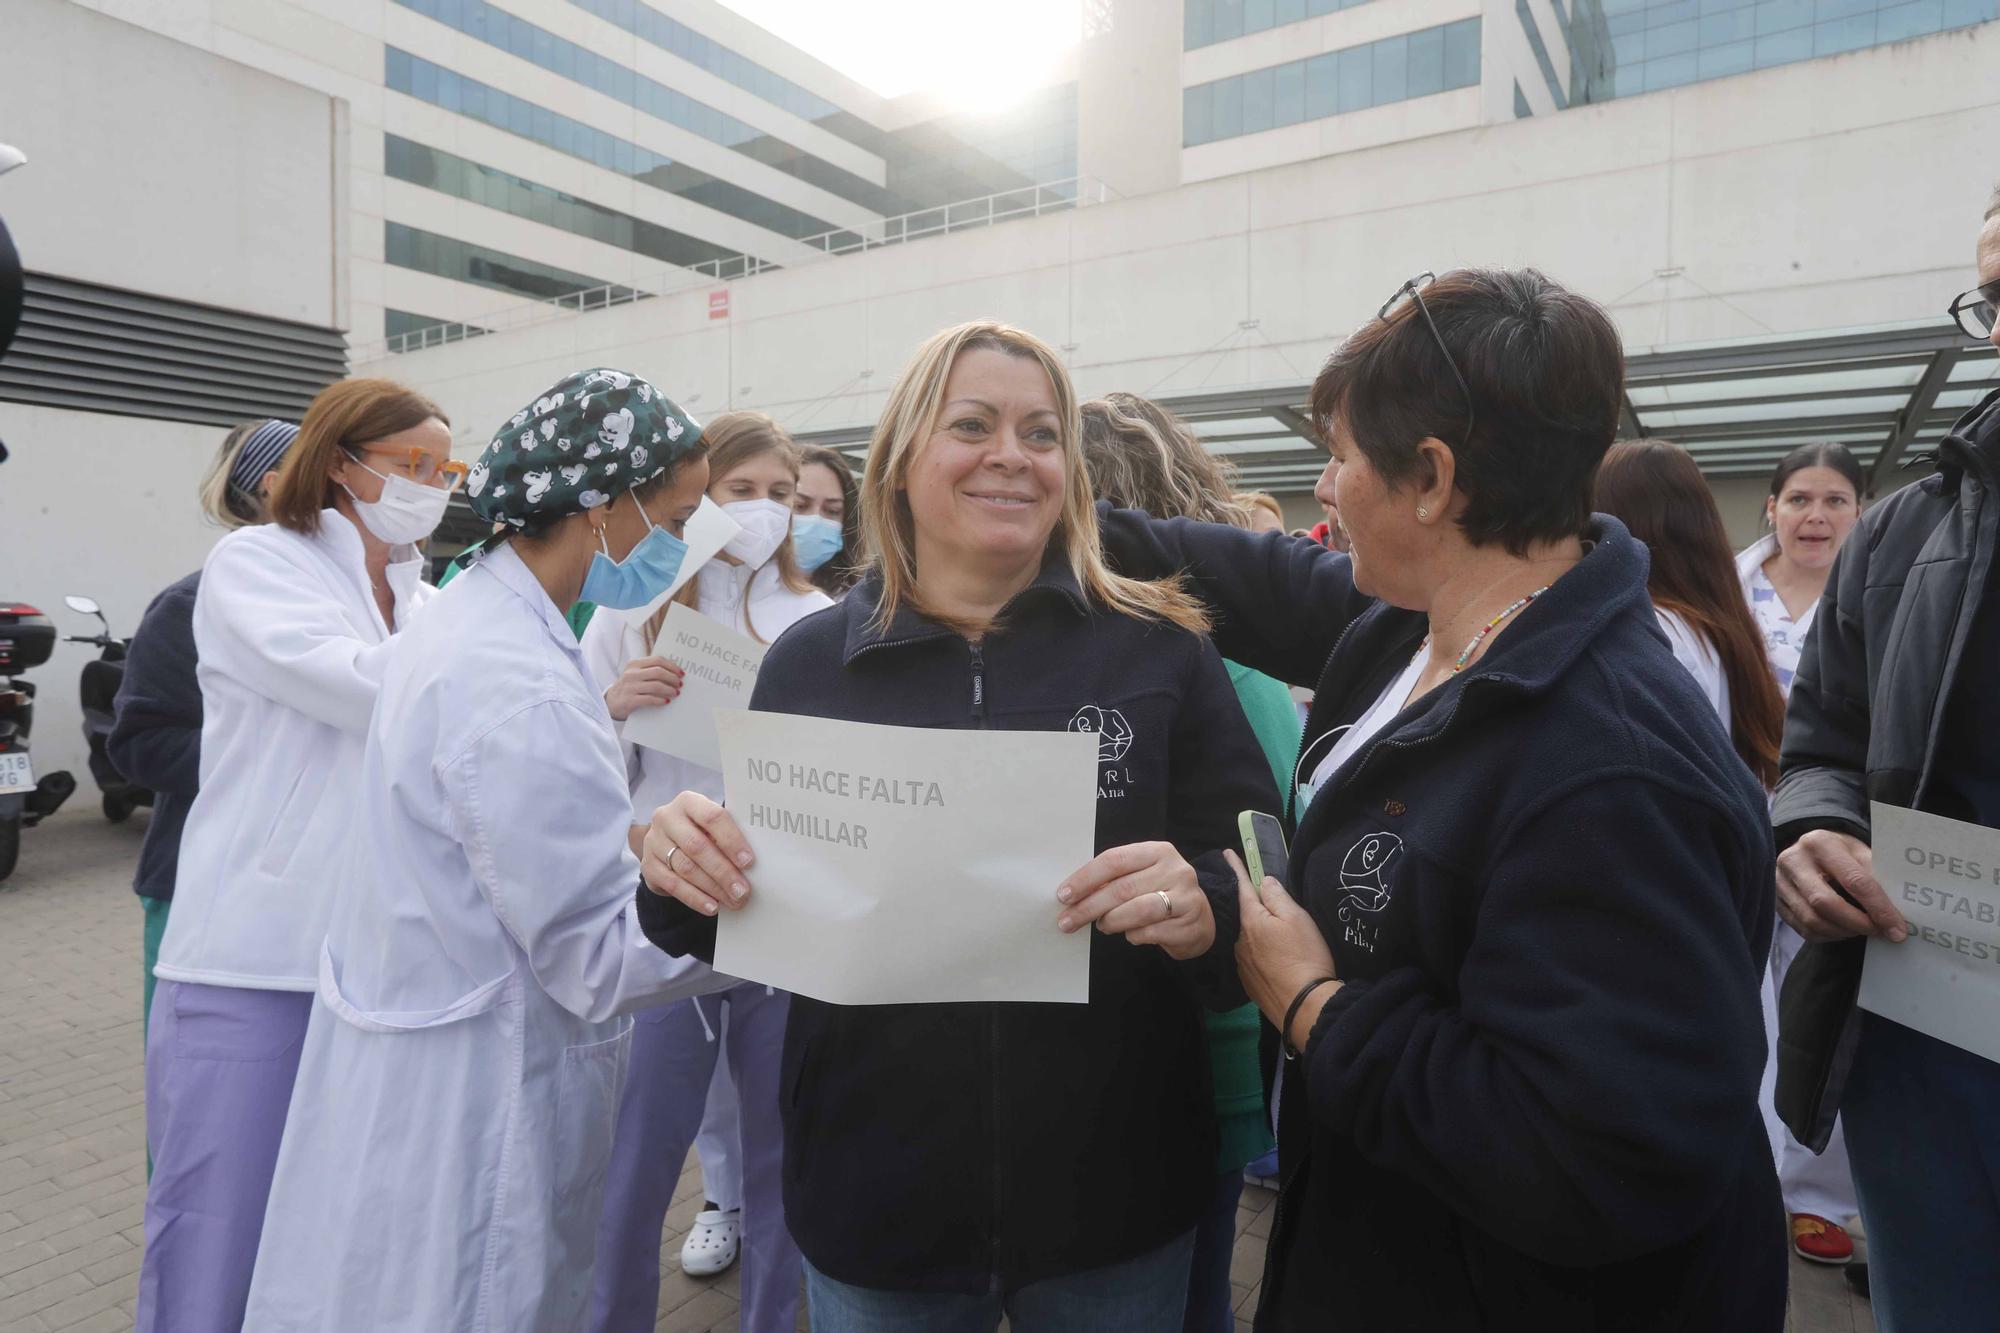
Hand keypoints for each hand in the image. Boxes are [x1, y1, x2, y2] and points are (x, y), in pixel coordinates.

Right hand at [605, 656, 683, 720]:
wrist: (612, 702)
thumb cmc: (630, 686)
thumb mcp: (636, 674)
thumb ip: (651, 670)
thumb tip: (675, 672)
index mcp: (634, 664)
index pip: (657, 660)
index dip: (672, 666)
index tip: (681, 673)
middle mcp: (631, 673)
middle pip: (658, 672)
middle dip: (672, 678)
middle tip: (680, 684)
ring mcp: (629, 686)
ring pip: (655, 686)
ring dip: (669, 689)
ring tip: (676, 692)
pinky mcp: (629, 700)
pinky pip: (649, 699)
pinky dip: (660, 700)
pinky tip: (666, 701)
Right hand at [642, 792, 753, 915]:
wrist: (668, 842)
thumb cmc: (702, 832)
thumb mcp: (713, 827)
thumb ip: (729, 837)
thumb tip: (752, 864)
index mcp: (688, 802)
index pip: (712, 817)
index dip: (731, 840)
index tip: (749, 862)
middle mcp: (667, 817)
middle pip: (697, 846)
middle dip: (723, 871)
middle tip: (743, 891)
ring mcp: (654, 841)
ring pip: (686, 868)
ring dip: (713, 888)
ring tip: (734, 901)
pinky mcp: (647, 865)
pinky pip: (673, 885)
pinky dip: (695, 898)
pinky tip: (712, 906)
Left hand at [1056, 842, 1214, 959]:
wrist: (1199, 919)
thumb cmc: (1160, 894)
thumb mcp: (1142, 876)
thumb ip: (1115, 879)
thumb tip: (1073, 894)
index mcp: (1158, 851)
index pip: (1115, 860)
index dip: (1085, 878)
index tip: (1064, 895)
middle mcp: (1175, 870)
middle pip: (1121, 888)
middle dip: (1088, 907)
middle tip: (1067, 921)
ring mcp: (1186, 897)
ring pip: (1136, 911)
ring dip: (1111, 921)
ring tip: (1102, 926)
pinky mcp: (1190, 924)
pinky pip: (1150, 932)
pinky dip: (1133, 935)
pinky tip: (1130, 933)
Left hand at [1228, 850, 1337, 1047]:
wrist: (1305, 1006)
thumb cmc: (1304, 955)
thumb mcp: (1296, 918)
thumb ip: (1277, 897)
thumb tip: (1263, 881)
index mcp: (1251, 921)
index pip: (1242, 887)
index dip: (1237, 868)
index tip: (1226, 853)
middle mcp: (1239, 941)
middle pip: (1245, 915)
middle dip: (1253, 907)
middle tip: (1266, 903)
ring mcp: (1242, 964)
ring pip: (1248, 938)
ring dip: (1258, 933)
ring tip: (1278, 937)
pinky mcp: (1250, 983)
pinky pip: (1253, 959)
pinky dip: (1261, 954)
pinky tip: (1275, 960)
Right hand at [1776, 829, 1906, 943]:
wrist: (1810, 850)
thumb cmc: (1843, 853)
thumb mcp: (1861, 853)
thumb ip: (1877, 877)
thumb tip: (1899, 913)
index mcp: (1820, 843)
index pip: (1854, 881)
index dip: (1879, 908)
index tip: (1898, 929)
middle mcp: (1793, 860)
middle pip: (1825, 903)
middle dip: (1858, 923)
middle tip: (1880, 932)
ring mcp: (1779, 881)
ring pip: (1812, 920)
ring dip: (1844, 932)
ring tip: (1862, 930)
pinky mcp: (1776, 901)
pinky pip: (1803, 929)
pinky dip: (1828, 936)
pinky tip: (1843, 930)